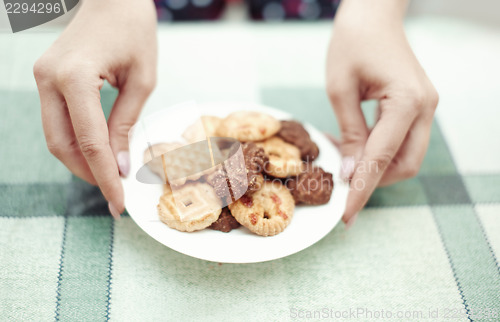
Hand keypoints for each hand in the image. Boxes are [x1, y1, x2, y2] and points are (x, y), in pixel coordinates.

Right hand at [33, 0, 156, 217]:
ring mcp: (43, 77)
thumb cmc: (134, 30)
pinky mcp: (47, 78)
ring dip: (81, 161)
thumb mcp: (141, 81)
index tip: (119, 202)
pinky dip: (77, 142)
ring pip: (56, 137)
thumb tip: (121, 165)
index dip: (105, 176)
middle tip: (115, 194)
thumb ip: (126, 124)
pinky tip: (100, 153)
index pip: (90, 142)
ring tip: (110, 176)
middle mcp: (49, 78)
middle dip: (89, 174)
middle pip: (62, 145)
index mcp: (75, 77)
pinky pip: (58, 121)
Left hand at [326, 0, 438, 227]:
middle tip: (341, 189)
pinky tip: (354, 147)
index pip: (382, 160)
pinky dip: (380, 151)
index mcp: (407, 102)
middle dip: (374, 181)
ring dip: (376, 167)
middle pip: (405, 165)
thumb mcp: (340, 90)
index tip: (346, 215)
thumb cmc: (352, 42)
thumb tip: (352, 173)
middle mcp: (425, 108)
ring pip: (406, 157)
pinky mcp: (417, 105)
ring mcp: (426, 107)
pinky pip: (402, 140)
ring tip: (344, 162)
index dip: (362, 190)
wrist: (373, 13)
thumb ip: (350, 134)